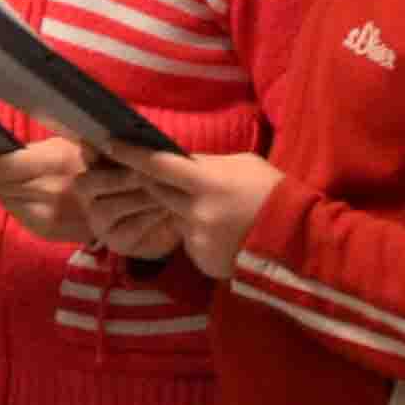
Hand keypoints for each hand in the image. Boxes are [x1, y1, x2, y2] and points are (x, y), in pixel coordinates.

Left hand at [0, 136, 92, 243]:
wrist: (128, 203)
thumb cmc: (96, 162)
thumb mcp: (68, 143)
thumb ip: (34, 151)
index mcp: (52, 163)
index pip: (0, 167)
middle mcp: (46, 192)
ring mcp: (46, 216)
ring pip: (4, 199)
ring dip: (4, 188)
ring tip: (14, 178)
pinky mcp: (46, 231)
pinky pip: (17, 213)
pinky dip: (17, 202)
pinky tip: (29, 194)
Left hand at [86, 145, 277, 277]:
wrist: (296, 240)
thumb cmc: (272, 193)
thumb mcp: (242, 166)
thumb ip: (207, 165)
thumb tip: (181, 161)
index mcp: (206, 183)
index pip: (158, 165)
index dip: (131, 154)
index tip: (109, 143)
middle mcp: (195, 213)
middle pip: (157, 193)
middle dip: (155, 184)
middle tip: (165, 177)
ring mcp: (197, 240)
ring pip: (175, 219)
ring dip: (186, 213)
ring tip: (221, 213)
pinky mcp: (201, 261)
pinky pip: (190, 243)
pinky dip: (200, 236)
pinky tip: (226, 235)